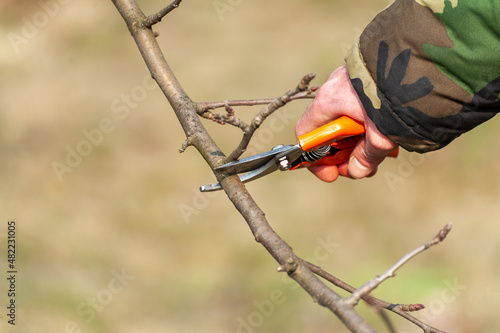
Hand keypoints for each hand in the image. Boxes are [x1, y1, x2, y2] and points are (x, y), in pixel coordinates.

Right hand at [295, 65, 397, 181]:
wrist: (424, 60)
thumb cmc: (396, 96)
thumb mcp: (381, 134)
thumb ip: (366, 156)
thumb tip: (356, 171)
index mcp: (329, 100)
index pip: (307, 133)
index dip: (313, 157)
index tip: (330, 172)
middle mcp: (336, 88)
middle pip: (330, 131)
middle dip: (344, 154)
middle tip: (361, 167)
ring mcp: (354, 82)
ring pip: (349, 121)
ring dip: (360, 142)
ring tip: (381, 154)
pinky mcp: (372, 78)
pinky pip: (364, 108)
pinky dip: (372, 125)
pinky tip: (390, 135)